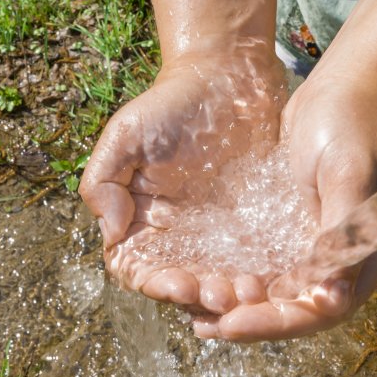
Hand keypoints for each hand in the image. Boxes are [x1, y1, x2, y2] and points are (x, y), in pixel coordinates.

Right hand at [79, 43, 286, 312]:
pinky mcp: (255, 227)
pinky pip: (258, 262)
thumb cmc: (170, 105)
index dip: (157, 286)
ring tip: (250, 291)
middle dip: (202, 298)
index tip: (180, 284)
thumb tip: (112, 233)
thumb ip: (103, 182)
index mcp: (143, 224)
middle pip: (185, 285)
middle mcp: (179, 237)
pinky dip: (263, 278)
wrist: (228, 78)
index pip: (141, 271)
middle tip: (224, 295)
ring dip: (233, 297)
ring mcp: (219, 235)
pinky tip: (273, 278)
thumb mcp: (125, 136)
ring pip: (222, 281)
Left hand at [193, 69, 376, 340]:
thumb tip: (332, 297)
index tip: (231, 322)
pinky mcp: (294, 229)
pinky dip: (239, 276)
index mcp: (365, 254)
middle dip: (251, 320)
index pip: (322, 309)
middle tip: (205, 325)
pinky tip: (208, 280)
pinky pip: (267, 264)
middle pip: (296, 309)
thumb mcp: (349, 173)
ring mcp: (317, 245)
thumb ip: (343, 231)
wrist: (345, 86)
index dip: (277, 322)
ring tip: (198, 312)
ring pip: (278, 292)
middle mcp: (342, 260)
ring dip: (240, 305)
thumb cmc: (354, 123)